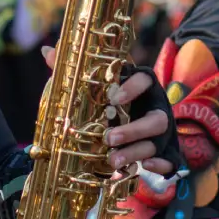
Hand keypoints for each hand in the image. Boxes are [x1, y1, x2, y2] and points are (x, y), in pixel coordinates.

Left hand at [41, 51, 175, 180]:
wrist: (141, 118)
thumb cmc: (116, 100)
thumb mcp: (102, 86)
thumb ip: (78, 72)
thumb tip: (48, 51)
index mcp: (143, 88)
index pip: (145, 79)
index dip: (132, 87)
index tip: (113, 97)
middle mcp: (156, 109)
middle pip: (156, 119)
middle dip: (133, 131)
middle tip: (108, 138)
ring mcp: (163, 132)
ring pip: (156, 142)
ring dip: (136, 152)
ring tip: (113, 160)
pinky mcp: (165, 150)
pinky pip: (170, 160)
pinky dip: (160, 164)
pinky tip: (144, 168)